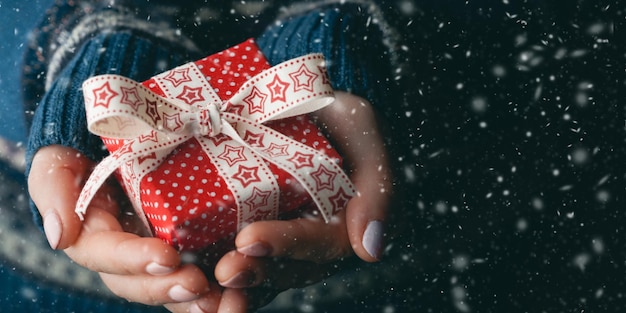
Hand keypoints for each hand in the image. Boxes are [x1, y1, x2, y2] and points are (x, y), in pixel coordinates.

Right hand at [28, 145, 223, 312]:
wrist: (122, 133)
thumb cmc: (86, 149)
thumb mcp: (61, 160)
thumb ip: (53, 188)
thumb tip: (59, 235)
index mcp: (95, 236)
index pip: (108, 255)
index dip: (134, 259)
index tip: (165, 257)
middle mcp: (127, 254)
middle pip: (142, 283)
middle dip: (168, 288)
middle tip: (197, 285)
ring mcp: (159, 252)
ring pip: (174, 287)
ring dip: (199, 301)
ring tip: (227, 302)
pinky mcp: (189, 245)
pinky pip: (203, 273)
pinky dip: (221, 289)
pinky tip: (242, 292)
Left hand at [212, 91, 391, 309]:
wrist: (301, 108)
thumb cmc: (336, 117)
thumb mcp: (361, 131)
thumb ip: (377, 185)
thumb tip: (371, 251)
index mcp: (344, 222)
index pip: (320, 242)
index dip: (286, 244)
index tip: (249, 238)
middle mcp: (311, 242)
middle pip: (286, 269)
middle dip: (254, 272)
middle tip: (222, 272)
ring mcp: (279, 242)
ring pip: (260, 277)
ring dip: (231, 288)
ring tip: (197, 288)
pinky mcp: (249, 234)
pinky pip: (236, 264)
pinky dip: (213, 278)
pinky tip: (185, 276)